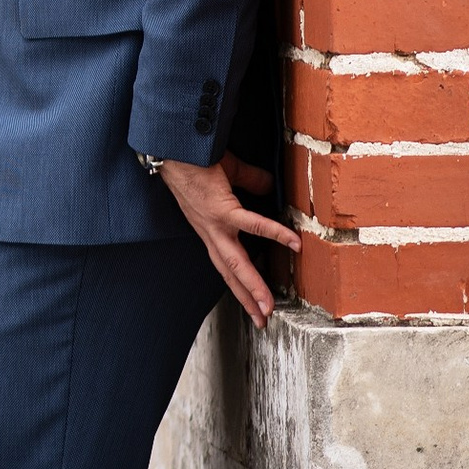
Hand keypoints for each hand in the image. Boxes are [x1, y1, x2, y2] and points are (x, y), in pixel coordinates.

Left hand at [159, 152, 298, 328]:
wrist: (175, 147)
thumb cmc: (199, 159)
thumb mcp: (229, 177)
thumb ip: (251, 182)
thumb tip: (270, 186)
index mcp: (210, 228)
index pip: (225, 262)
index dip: (238, 282)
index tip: (251, 302)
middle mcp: (210, 232)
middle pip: (229, 272)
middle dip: (245, 298)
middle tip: (262, 321)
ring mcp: (214, 223)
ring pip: (236, 262)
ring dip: (252, 286)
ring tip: (269, 306)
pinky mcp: (221, 209)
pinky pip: (251, 224)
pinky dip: (273, 233)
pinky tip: (293, 243)